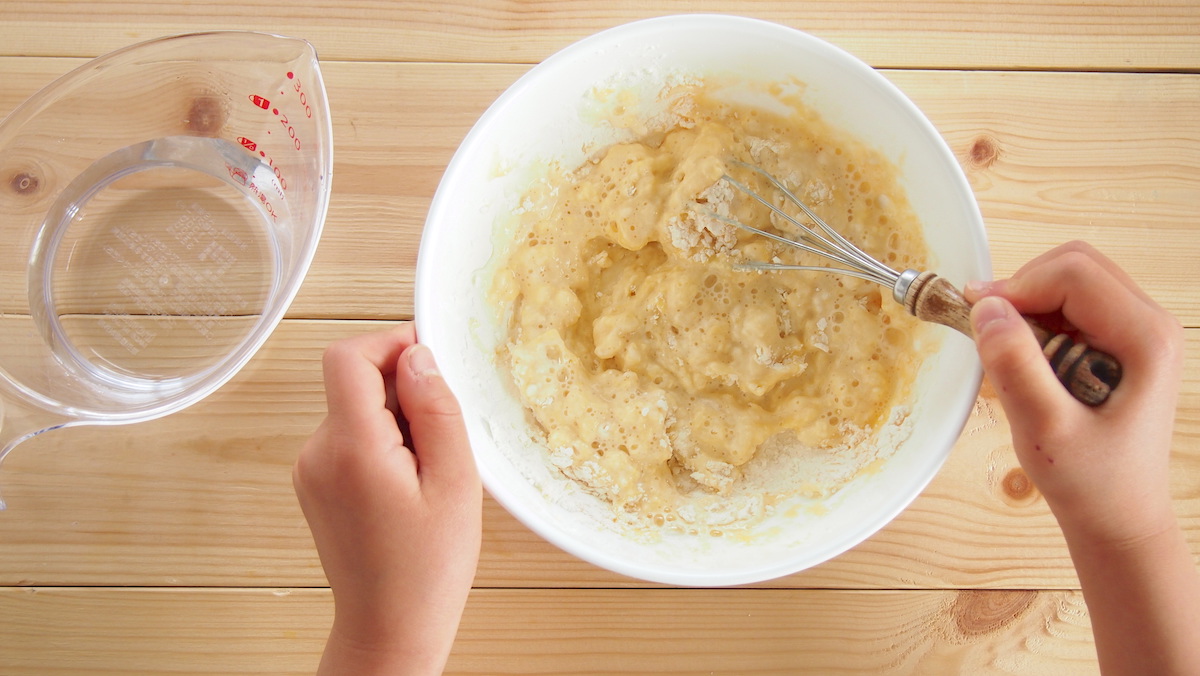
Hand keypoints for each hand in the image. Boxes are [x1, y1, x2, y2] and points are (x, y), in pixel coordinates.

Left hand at [293, 324, 481, 675]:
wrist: (389, 628)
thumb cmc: (427, 570)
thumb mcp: (454, 482)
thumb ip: (436, 410)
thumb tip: (419, 356)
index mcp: (351, 449)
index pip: (347, 357)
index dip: (389, 343)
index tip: (428, 358)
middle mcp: (318, 453)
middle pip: (353, 381)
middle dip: (402, 389)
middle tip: (443, 435)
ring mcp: (311, 470)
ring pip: (355, 408)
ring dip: (395, 419)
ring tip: (428, 470)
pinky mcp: (316, 483)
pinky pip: (350, 437)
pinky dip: (382, 442)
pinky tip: (409, 483)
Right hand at [964, 241, 1183, 546]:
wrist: (1120, 519)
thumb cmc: (1091, 483)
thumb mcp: (1045, 428)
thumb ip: (1016, 367)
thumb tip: (986, 309)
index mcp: (1144, 339)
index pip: (1073, 274)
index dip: (1017, 287)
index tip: (975, 318)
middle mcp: (1150, 325)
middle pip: (1075, 266)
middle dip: (1021, 288)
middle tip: (985, 330)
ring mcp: (1138, 332)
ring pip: (1071, 281)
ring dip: (1027, 304)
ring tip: (1007, 351)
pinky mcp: (1120, 344)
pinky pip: (1072, 306)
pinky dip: (1037, 319)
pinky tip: (1025, 359)